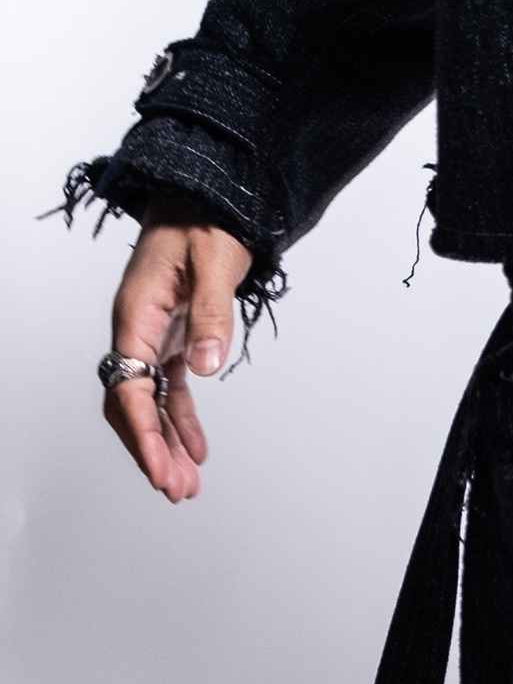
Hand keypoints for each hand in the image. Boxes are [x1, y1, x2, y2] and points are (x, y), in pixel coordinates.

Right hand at [103, 215, 254, 501]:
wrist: (206, 195)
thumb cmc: (205, 221)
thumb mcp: (214, 264)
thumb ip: (210, 316)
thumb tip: (205, 367)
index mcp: (135, 314)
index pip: (128, 386)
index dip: (142, 432)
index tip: (159, 468)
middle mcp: (136, 329)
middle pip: (131, 403)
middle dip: (151, 449)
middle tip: (176, 489)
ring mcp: (152, 335)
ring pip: (149, 402)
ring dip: (166, 443)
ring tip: (186, 485)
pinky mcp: (172, 337)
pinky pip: (169, 388)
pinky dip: (180, 420)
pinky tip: (197, 450)